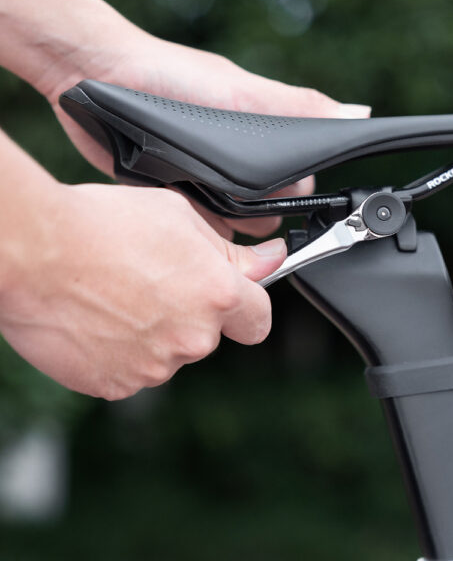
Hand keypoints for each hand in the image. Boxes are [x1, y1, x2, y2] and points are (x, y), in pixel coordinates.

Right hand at [0, 181, 285, 399]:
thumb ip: (230, 250)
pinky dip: (122, 352)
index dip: (249, 308)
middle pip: (209, 335)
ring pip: (170, 354)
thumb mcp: (179, 217)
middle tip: (153, 282)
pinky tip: (99, 321)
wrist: (33, 252)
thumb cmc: (102, 225)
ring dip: (155, 333)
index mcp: (217, 295)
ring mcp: (154, 366)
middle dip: (192, 315)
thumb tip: (269, 261)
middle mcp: (193, 337)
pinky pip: (133, 370)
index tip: (238, 302)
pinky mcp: (116, 385)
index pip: (259, 319)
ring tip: (117, 297)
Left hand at [45, 29, 370, 238]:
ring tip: (200, 202)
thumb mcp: (244, 92)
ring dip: (223, 229)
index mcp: (265, 146)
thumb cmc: (174, 78)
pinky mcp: (177, 202)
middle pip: (267, 217)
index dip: (298, 202)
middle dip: (257, 221)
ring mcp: (208, 188)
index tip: (290, 212)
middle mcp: (240, 171)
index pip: (299, 189)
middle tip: (233, 204)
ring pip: (233, 232)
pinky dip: (194, 233)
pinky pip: (198, 234)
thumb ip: (298, 108)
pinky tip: (181, 214)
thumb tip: (358, 113)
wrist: (101, 80)